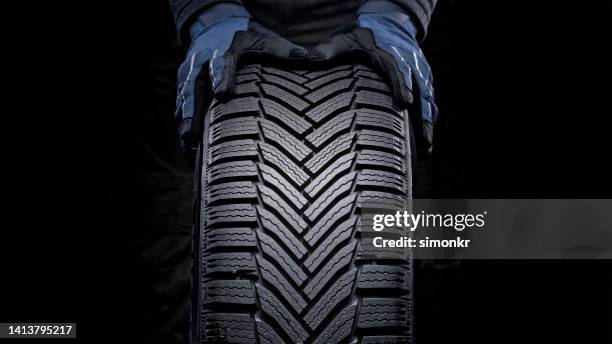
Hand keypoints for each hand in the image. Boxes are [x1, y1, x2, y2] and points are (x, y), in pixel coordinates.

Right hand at [175, 5, 308, 159]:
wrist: (215, 27)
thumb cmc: (246, 38)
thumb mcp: (265, 39)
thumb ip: (285, 51)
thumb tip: (314, 60)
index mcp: (221, 49)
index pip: (220, 62)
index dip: (221, 76)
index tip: (222, 93)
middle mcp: (200, 64)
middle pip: (194, 87)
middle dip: (193, 111)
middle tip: (194, 135)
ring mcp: (188, 78)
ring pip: (184, 103)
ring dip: (185, 126)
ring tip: (189, 150)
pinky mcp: (183, 90)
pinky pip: (180, 111)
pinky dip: (183, 130)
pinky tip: (188, 152)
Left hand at [312, 1, 436, 152]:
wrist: (387, 24)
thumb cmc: (361, 36)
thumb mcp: (343, 39)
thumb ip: (327, 50)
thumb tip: (306, 58)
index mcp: (390, 53)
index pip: (398, 69)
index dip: (402, 85)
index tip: (405, 103)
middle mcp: (410, 63)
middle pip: (420, 90)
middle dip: (423, 115)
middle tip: (424, 139)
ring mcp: (420, 74)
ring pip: (428, 99)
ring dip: (429, 123)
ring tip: (427, 147)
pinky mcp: (423, 82)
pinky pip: (429, 102)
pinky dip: (430, 120)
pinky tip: (426, 142)